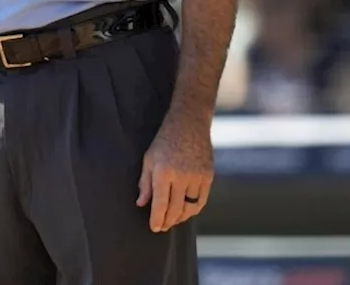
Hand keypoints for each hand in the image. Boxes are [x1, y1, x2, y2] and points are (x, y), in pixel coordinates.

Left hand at [136, 111, 213, 232]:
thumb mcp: (149, 159)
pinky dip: (193, 209)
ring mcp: (197, 176)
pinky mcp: (208, 176)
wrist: (189, 123)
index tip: (154, 228)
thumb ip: (145, 183)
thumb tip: (141, 204)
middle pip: (175, 209)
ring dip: (181, 217)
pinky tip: (186, 211)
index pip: (160, 204)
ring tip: (173, 220)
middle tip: (162, 227)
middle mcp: (181, 176)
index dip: (157, 219)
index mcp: (163, 172)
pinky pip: (201, 200)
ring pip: (189, 208)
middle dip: (168, 221)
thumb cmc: (165, 141)